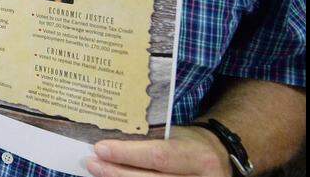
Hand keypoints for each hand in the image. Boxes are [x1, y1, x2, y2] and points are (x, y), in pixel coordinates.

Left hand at [88, 125, 230, 176]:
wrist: (217, 160)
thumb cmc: (190, 144)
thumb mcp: (177, 136)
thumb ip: (150, 140)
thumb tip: (110, 141)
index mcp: (199, 157)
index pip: (159, 156)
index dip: (128, 154)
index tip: (101, 148)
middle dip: (117, 173)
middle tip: (93, 163)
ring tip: (98, 171)